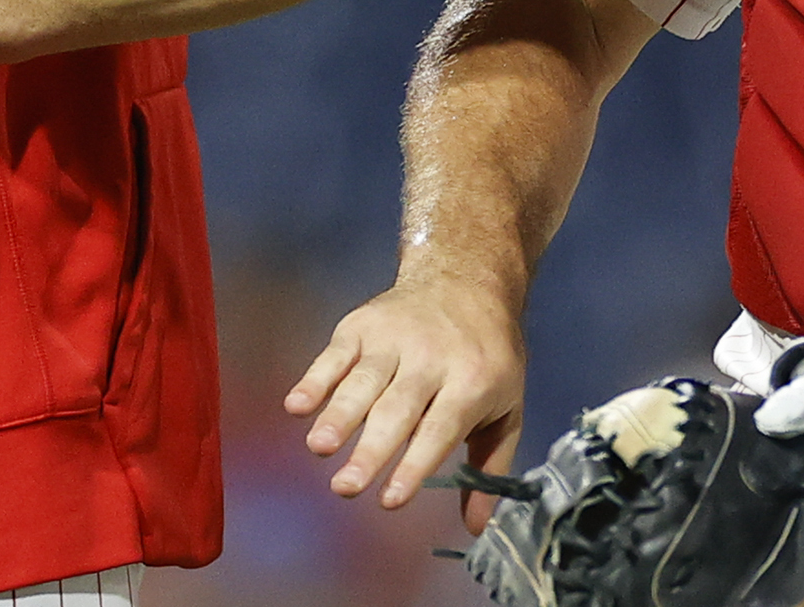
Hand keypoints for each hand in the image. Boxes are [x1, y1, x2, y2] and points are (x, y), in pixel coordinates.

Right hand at [287, 276, 525, 532]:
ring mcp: (394, 336)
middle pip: (397, 408)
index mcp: (472, 380)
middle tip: (346, 489)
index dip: (414, 464)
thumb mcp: (507, 406)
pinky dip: (314, 379)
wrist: (467, 275)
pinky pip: (336, 354)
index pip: (440, 428)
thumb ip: (491, 466)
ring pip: (363, 381)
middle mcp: (432, 357)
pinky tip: (296, 406)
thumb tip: (474, 528)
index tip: (390, 500)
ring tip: (319, 448)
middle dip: (370, 450)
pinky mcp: (363, 324)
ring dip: (338, 415)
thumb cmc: (488, 355)